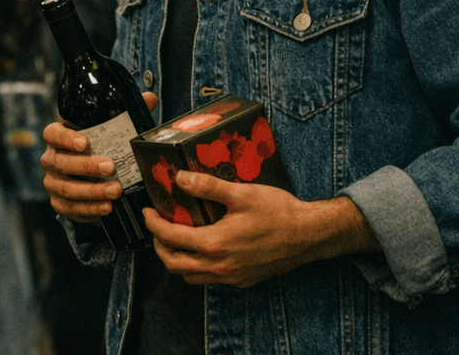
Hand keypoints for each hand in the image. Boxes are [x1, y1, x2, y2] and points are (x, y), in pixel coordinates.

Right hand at [41, 92, 156, 222]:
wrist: (86, 175)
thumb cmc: (97, 147)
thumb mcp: (108, 130)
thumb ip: (125, 114)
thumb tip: (149, 98)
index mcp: (57, 137)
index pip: (53, 134)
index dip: (66, 138)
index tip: (85, 141)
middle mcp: (51, 159)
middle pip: (61, 163)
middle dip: (87, 166)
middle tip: (111, 167)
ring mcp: (53, 183)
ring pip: (67, 189)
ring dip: (92, 191)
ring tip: (115, 191)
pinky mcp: (59, 203)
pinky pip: (71, 209)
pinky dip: (89, 210)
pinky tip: (106, 207)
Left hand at [142, 170, 375, 287]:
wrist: (310, 235)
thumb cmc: (280, 213)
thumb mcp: (242, 193)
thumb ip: (208, 187)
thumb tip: (180, 179)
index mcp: (215, 244)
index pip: (171, 238)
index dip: (153, 225)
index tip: (148, 212)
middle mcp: (221, 266)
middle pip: (174, 264)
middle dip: (159, 245)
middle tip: (157, 226)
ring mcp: (232, 276)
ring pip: (191, 276)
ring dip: (178, 259)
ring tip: (177, 238)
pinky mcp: (243, 280)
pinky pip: (211, 279)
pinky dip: (198, 267)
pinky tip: (204, 248)